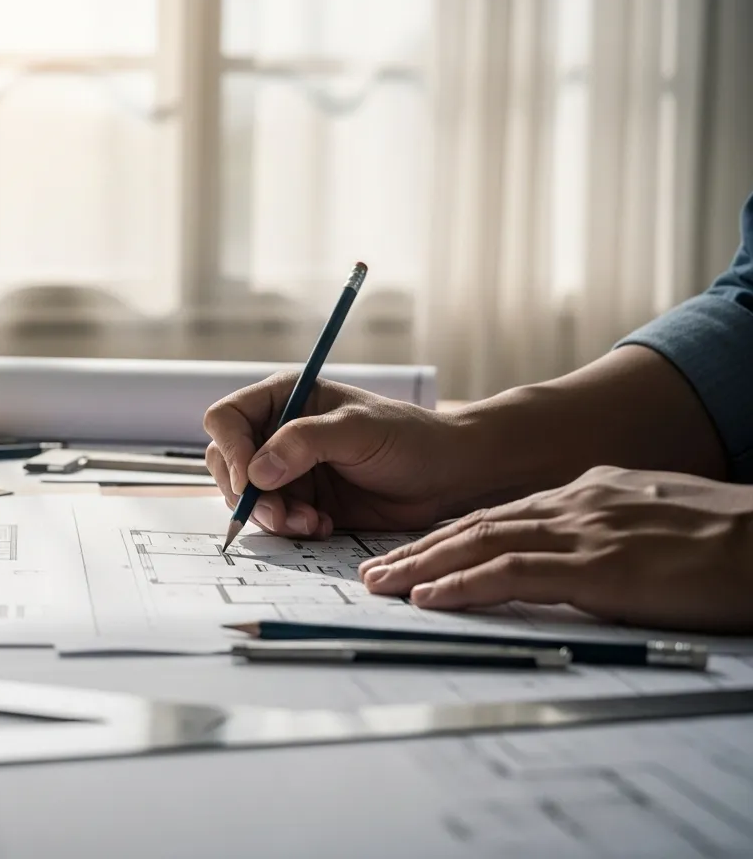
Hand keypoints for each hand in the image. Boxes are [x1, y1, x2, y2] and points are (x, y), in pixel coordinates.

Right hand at [203, 373, 463, 536]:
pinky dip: (290, 528)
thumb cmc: (408, 438)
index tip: (251, 481)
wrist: (446, 476)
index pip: (227, 419)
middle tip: (281, 514)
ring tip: (311, 522)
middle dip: (249, 494)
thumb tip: (256, 471)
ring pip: (248, 497)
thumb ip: (304, 442)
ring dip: (273, 516)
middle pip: (228, 463)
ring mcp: (288, 469)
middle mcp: (277, 432)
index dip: (232, 450)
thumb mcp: (357, 431)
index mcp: (284, 398)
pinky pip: (274, 519)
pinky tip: (322, 525)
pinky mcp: (302, 501)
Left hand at [358, 466, 752, 633]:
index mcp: (585, 494)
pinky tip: (430, 597)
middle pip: (474, 524)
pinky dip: (463, 584)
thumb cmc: (725, 539)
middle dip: (417, 550)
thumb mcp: (651, 522)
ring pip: (479, 543)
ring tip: (380, 586)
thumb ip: (605, 530)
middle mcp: (573, 504)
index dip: (446, 536)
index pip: (497, 514)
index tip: (410, 555)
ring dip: (422, 567)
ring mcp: (582, 533)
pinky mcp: (596, 568)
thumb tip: (577, 553)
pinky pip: (512, 573)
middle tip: (373, 572)